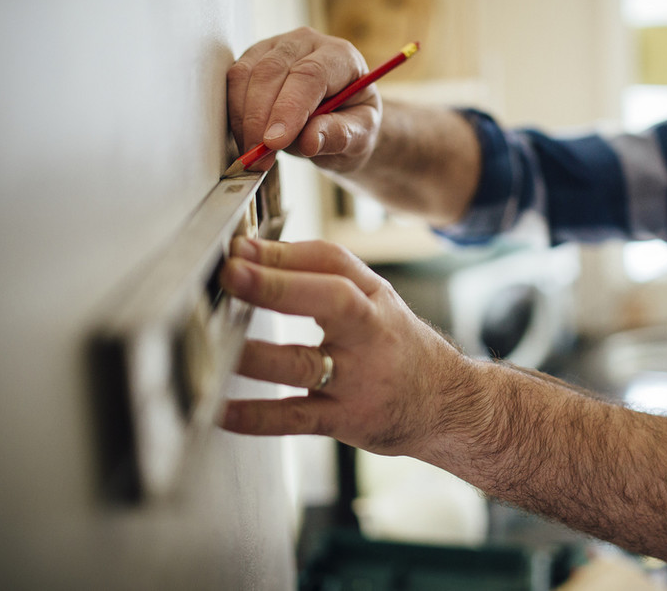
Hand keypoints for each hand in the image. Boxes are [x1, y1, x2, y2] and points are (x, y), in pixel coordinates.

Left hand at [218, 237, 475, 456]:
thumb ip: (321, 274)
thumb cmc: (396, 345)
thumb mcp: (376, 300)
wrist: (448, 403)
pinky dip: (258, 416)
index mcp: (373, 299)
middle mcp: (370, 334)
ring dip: (257, 354)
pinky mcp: (347, 420)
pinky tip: (222, 410)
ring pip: (305, 364)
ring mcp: (359, 380)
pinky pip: (298, 418)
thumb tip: (250, 253)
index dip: (285, 253)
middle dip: (278, 287)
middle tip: (233, 273)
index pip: (332, 263)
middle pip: (330, 302)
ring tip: (217, 342)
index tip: (239, 247)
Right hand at [226, 27, 381, 172]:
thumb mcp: (361, 135)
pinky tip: (246, 138)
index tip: (275, 142)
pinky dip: (235, 113)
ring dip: (244, 117)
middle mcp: (306, 43)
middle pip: (272, 70)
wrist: (341, 120)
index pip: (310, 74)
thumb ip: (341, 136)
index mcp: (340, 56)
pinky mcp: (253, 59)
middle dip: (260, 117)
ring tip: (254, 153)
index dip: (289, 108)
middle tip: (259, 155)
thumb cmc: (354, 124)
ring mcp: (276, 47)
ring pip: (246, 74)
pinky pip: (233, 81)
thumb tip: (310, 141)